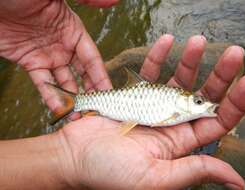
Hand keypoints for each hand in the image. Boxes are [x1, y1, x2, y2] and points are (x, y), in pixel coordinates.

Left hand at [0, 0, 117, 116]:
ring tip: (79, 116)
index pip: (92, 59)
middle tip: (96, 108)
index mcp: (74, 31)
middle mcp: (63, 46)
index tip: (109, 93)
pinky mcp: (30, 62)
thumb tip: (113, 1)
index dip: (101, 76)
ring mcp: (47, 56)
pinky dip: (51, 96)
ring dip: (72, 99)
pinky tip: (59, 109)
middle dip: (90, 91)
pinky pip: (43, 83)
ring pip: (64, 82)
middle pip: (82, 73)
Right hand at [57, 35, 244, 189]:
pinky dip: (158, 58)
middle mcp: (169, 123)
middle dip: (219, 76)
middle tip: (234, 54)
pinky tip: (166, 42)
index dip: (235, 102)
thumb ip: (193, 171)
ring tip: (197, 41)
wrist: (74, 157)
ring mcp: (152, 107)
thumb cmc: (110, 174)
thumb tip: (236, 181)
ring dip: (189, 61)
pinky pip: (149, 74)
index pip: (215, 121)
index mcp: (179, 144)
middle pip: (201, 97)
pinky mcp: (134, 96)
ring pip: (177, 81)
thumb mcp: (156, 179)